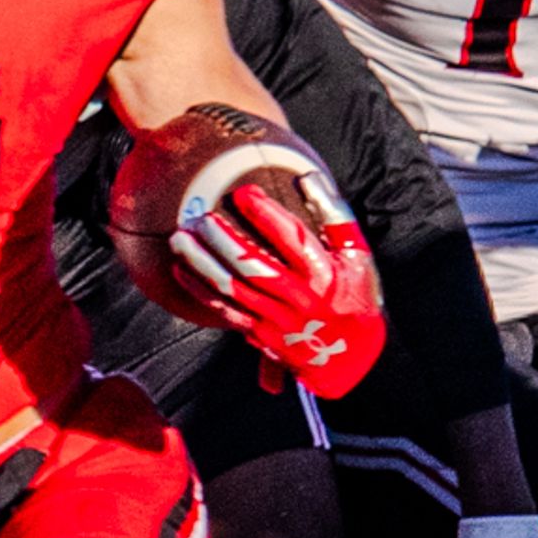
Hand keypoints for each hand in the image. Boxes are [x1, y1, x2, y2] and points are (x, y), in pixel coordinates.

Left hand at [168, 163, 385, 400]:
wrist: (353, 359)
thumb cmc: (356, 297)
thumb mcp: (357, 256)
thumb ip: (335, 216)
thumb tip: (308, 178)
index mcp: (323, 275)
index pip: (291, 240)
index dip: (266, 215)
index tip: (244, 192)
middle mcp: (298, 299)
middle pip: (253, 265)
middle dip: (223, 239)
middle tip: (200, 216)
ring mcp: (277, 320)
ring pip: (232, 289)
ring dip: (203, 263)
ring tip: (180, 239)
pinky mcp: (261, 335)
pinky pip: (225, 312)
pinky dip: (200, 291)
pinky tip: (181, 270)